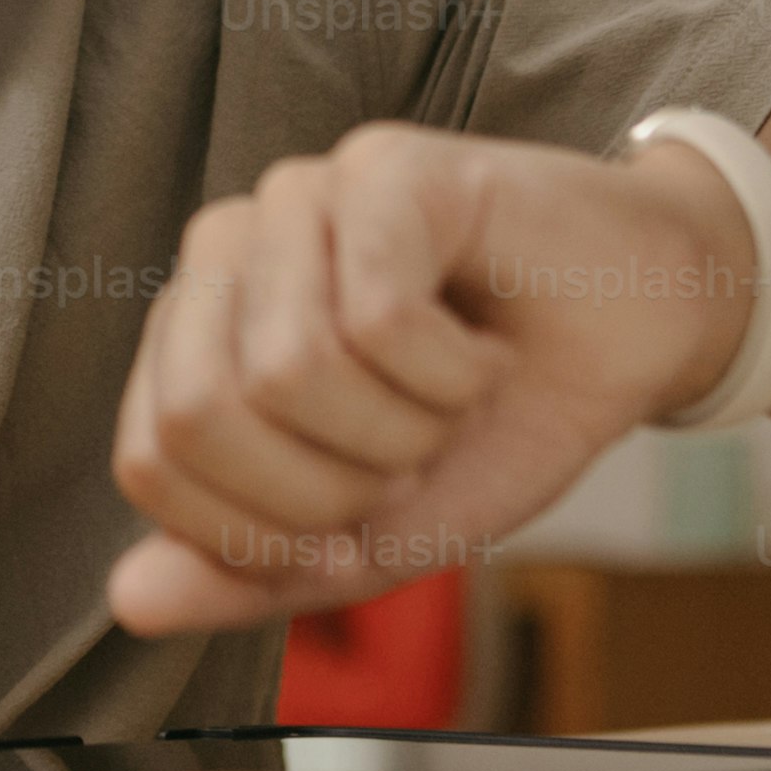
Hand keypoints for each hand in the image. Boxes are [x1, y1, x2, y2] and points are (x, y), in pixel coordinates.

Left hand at [103, 123, 759, 636]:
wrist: (642, 342)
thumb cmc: (502, 423)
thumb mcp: (377, 537)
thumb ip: (253, 567)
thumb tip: (128, 603)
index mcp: (195, 335)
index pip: (149, 462)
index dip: (261, 529)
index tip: (358, 507)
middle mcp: (223, 252)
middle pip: (201, 417)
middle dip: (331, 484)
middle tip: (412, 451)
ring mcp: (296, 197)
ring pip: (289, 369)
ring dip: (405, 426)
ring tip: (453, 392)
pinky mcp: (382, 168)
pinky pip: (380, 318)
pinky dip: (455, 373)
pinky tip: (489, 346)